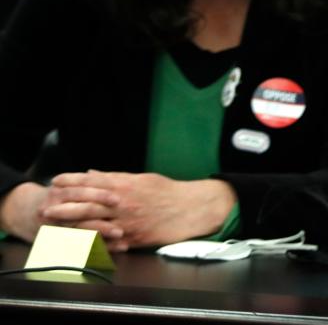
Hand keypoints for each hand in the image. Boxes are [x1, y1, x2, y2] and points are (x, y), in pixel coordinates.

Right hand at [0, 181, 122, 243]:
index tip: (118, 199)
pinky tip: (111, 250)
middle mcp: (54, 210)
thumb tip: (107, 177)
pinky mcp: (52, 242)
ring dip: (102, 237)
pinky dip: (96, 249)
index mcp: (59, 192)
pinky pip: (76, 247)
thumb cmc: (53, 196)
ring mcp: (52, 228)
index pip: (80, 192)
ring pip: (79, 234)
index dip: (99, 195)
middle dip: (102, 220)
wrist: (22, 211)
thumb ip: (85, 182)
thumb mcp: (65, 184)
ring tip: (121, 238)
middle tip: (122, 224)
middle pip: (80, 215)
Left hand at [47, 171, 236, 249]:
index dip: (72, 181)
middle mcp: (123, 205)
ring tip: (56, 229)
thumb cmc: (167, 192)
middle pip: (88, 205)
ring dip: (72, 228)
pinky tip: (78, 245)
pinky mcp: (132, 239)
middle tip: (47, 209)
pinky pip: (108, 243)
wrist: (189, 209)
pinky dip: (92, 244)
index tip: (56, 180)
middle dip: (64, 207)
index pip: (92, 182)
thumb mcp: (142, 178)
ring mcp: (126, 223)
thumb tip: (93, 173)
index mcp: (126, 186)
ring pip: (94, 226)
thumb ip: (116, 177)